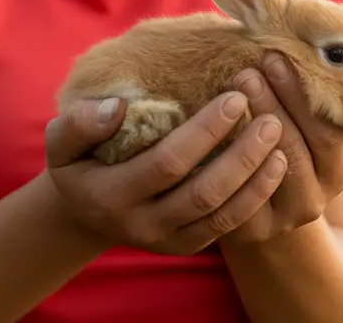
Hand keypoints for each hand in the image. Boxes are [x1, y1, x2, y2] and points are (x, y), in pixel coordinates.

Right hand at [44, 92, 288, 255]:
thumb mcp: (62, 140)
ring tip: (280, 139)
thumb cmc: (80, 160)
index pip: (167, 163)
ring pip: (221, 214)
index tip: (235, 97)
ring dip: (257, 177)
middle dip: (241, 154)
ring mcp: (167, 240)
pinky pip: (228, 226)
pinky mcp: (187, 245)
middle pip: (202, 192)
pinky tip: (277, 165)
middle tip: (270, 117)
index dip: (204, 132)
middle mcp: (141, 225)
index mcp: (111, 195)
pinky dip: (256, 196)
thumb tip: (117, 108)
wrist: (86, 209)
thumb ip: (80, 122)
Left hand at [221, 53, 342, 244]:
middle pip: (295, 149)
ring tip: (227, 92)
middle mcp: (315, 200)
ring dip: (244, 129)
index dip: (301, 95)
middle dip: (271, 106)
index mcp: (339, 170)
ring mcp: (281, 220)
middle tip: (246, 70)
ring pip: (262, 172)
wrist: (264, 211)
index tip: (275, 58)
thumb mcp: (307, 126)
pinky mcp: (245, 230)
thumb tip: (305, 25)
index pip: (328, 131)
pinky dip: (221, 158)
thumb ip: (312, 93)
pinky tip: (207, 129)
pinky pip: (232, 193)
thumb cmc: (287, 146)